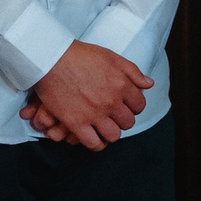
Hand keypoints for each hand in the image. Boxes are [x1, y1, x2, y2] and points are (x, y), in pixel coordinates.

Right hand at [22, 40, 153, 148]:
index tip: (125, 105)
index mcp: (121, 85)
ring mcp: (94, 114)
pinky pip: (93, 143)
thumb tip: (149, 84)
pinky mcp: (76, 123)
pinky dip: (97, 144)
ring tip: (104, 127)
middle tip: (113, 115)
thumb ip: (133, 72)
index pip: (139, 105)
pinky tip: (94, 138)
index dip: (133, 106)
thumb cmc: (80, 55)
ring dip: (111, 132)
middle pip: (128, 122)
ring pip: (114, 135)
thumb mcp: (112, 57)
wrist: (51, 59)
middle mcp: (111, 101)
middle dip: (123, 119)